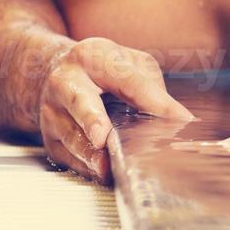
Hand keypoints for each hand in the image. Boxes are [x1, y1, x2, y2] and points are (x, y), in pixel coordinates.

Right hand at [36, 37, 194, 182]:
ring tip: (110, 167)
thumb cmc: (99, 70)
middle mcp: (65, 82)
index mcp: (92, 56)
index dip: (156, 101)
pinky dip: (87, 168)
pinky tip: (104, 173)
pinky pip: (69, 159)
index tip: (180, 118)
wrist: (52, 73)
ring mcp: (52, 112)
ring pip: (71, 137)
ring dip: (93, 155)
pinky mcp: (49, 140)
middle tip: (103, 136)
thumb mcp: (129, 64)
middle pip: (79, 100)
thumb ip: (151, 87)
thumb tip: (177, 117)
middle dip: (91, 119)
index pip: (128, 80)